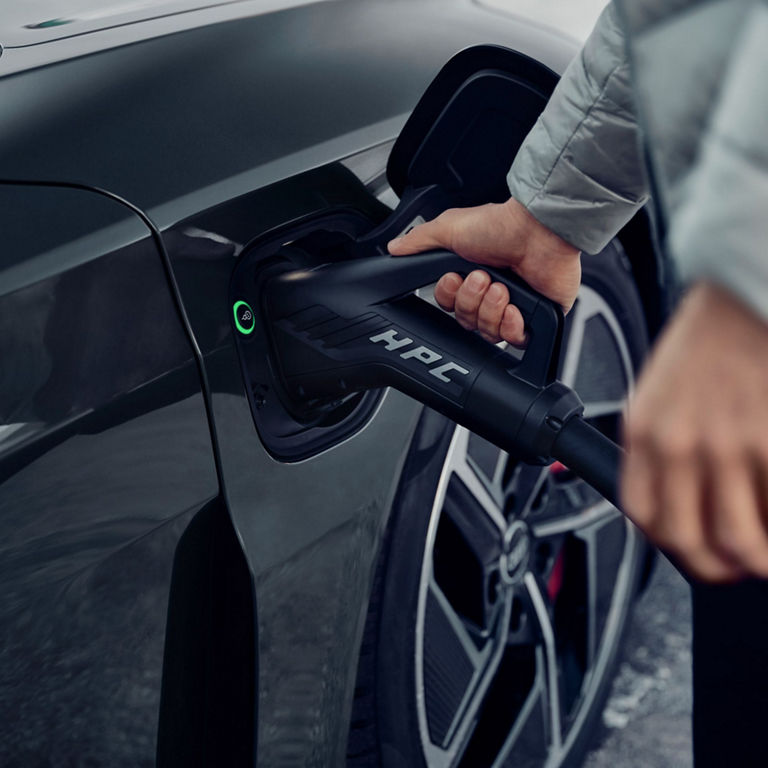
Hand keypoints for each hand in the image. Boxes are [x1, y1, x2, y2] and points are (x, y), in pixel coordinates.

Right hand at [388, 198, 580, 344]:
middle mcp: (490, 293)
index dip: (449, 298)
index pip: (449, 306)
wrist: (540, 231)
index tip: (454, 279)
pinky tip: (514, 309)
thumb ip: (419, 240)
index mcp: (470, 276)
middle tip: (482, 279)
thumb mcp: (448, 227)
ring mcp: (514, 307)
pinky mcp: (536, 318)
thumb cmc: (501, 225)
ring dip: (491, 310)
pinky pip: (515, 340)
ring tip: (502, 288)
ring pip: (488, 333)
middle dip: (471, 302)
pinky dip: (511, 327)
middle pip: (466, 321)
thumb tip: (395, 248)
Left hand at [622, 281, 767, 581]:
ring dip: (756, 560)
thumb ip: (657, 444)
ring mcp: (730, 445)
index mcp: (644, 431)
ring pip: (740, 540)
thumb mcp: (657, 393)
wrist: (743, 295)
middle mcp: (680, 444)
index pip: (642, 514)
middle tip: (734, 565)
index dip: (668, 544)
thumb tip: (672, 493)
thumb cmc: (706, 343)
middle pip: (687, 540)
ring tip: (764, 554)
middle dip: (713, 568)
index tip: (690, 549)